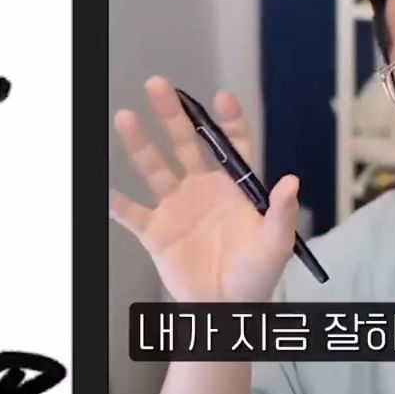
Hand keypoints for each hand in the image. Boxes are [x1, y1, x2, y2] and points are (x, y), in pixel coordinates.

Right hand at [109, 76, 299, 301]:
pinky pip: (131, 213)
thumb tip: (292, 181)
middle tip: (159, 86)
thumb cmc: (258, 274)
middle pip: (187, 144)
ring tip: (126, 116)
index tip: (223, 98)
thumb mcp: (277, 243)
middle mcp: (204, 189)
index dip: (228, 120)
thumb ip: (282, 212)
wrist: (228, 308)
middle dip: (173, 115)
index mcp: (235, 187)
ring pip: (155, 168)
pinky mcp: (157, 232)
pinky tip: (102, 185)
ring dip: (140, 143)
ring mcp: (178, 208)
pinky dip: (116, 202)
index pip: (233, 144)